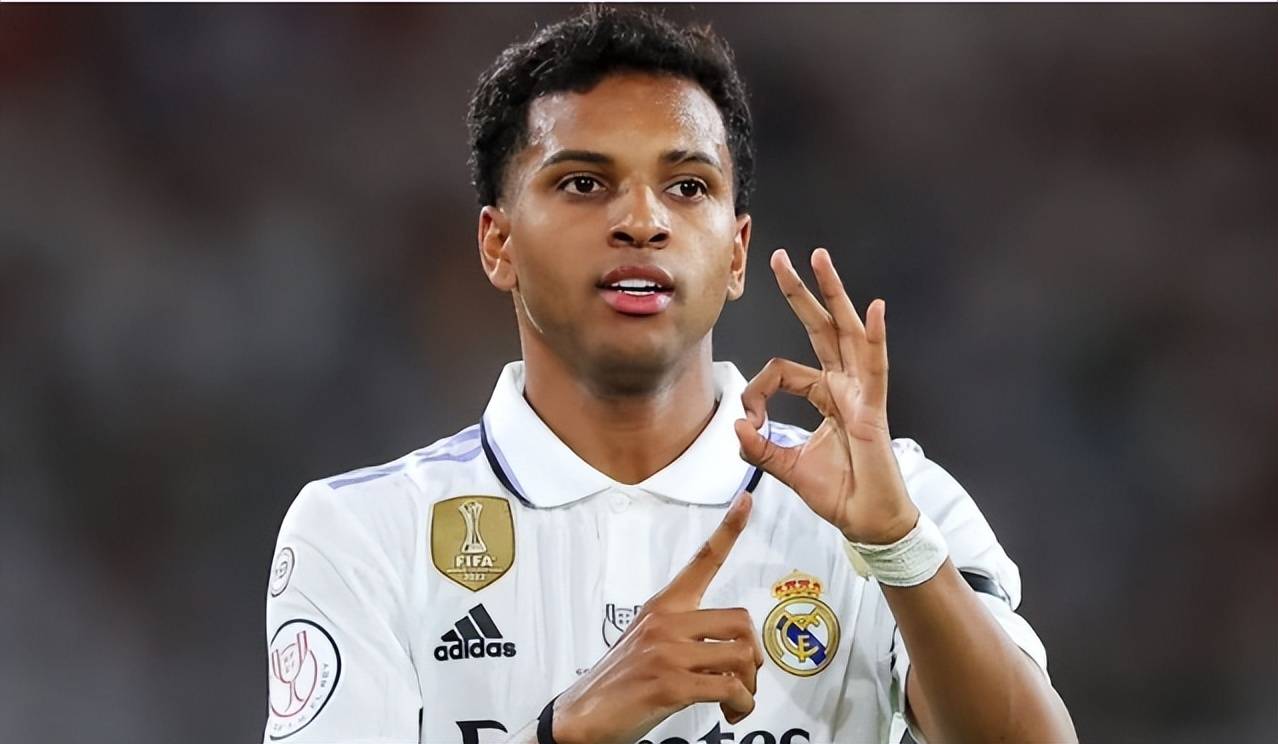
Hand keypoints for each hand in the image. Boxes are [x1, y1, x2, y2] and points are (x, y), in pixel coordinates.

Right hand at [551, 493, 762, 743]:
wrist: (582, 718)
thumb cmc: (619, 684)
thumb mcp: (648, 643)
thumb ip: (684, 634)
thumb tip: (729, 646)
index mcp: (662, 606)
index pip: (701, 560)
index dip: (728, 530)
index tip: (746, 500)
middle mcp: (666, 622)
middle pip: (740, 621)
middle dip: (752, 656)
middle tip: (743, 678)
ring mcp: (668, 652)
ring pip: (740, 655)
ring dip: (748, 686)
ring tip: (736, 702)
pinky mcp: (671, 684)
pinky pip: (729, 688)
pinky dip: (740, 705)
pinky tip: (731, 712)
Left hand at [733, 248, 918, 544]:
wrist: (868, 521)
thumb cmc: (840, 492)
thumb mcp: (787, 468)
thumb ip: (761, 447)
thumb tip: (735, 426)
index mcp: (826, 395)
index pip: (783, 370)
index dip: (756, 391)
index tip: (746, 423)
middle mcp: (845, 385)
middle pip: (820, 328)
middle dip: (801, 291)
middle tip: (782, 256)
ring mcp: (862, 393)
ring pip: (846, 332)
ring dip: (833, 293)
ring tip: (820, 258)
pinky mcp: (873, 409)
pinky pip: (875, 367)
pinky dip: (875, 338)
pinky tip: (874, 310)